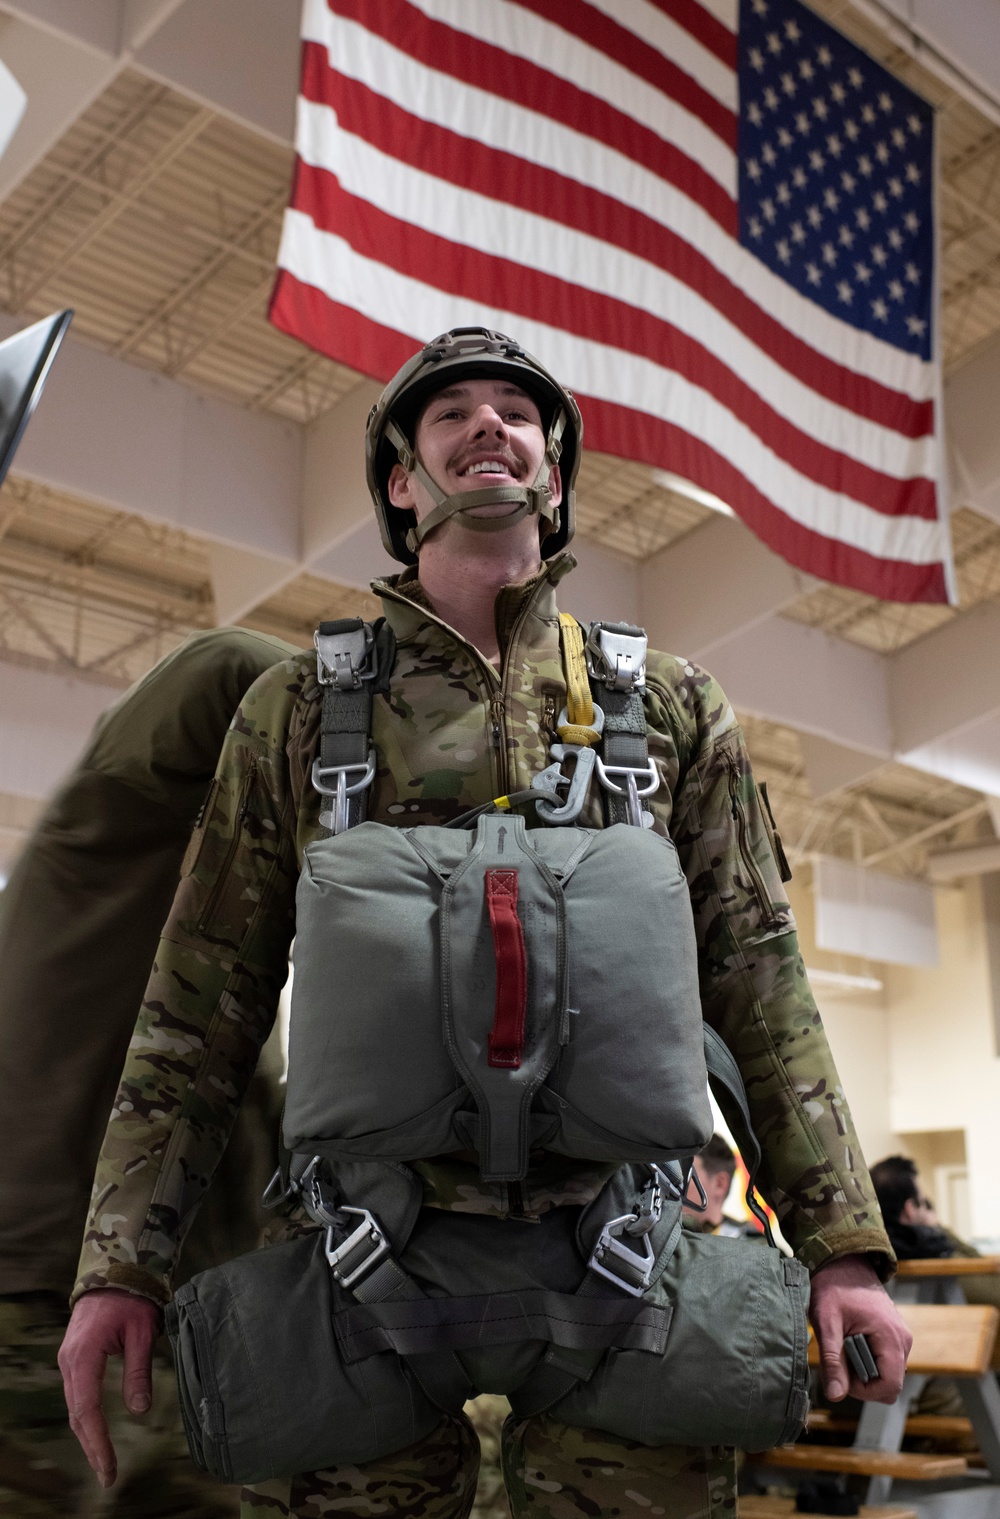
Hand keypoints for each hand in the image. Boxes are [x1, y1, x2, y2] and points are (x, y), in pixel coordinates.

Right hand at [58, 1288, 161, 1487]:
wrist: (113, 1269)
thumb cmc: (131, 1297)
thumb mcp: (142, 1332)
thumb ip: (138, 1371)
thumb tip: (140, 1411)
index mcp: (84, 1355)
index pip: (87, 1409)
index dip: (98, 1442)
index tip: (109, 1468)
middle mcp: (70, 1361)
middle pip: (77, 1414)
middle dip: (92, 1446)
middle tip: (108, 1476)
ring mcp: (69, 1359)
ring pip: (75, 1406)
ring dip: (88, 1435)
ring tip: (104, 1463)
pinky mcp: (75, 1357)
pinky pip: (77, 1394)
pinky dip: (86, 1418)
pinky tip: (97, 1433)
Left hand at [810, 1253, 911, 1403]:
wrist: (843, 1261)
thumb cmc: (833, 1287)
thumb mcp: (827, 1322)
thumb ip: (833, 1360)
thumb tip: (835, 1396)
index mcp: (892, 1338)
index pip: (889, 1388)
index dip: (863, 1391)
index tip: (840, 1374)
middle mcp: (903, 1340)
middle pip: (888, 1384)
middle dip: (861, 1381)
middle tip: (839, 1357)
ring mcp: (901, 1338)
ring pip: (886, 1374)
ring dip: (863, 1369)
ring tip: (843, 1345)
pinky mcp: (894, 1336)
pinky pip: (884, 1361)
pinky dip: (866, 1359)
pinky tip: (850, 1341)